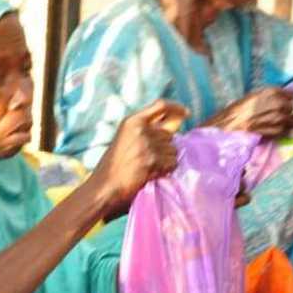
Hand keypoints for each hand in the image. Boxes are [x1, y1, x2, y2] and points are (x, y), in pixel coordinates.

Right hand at [90, 100, 187, 214]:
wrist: (105, 187)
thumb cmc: (115, 167)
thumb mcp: (125, 138)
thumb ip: (146, 130)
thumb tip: (177, 123)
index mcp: (132, 121)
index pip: (161, 105)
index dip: (176, 108)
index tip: (186, 113)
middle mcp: (141, 129)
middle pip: (170, 133)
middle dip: (166, 147)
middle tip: (151, 160)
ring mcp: (147, 144)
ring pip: (173, 149)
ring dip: (166, 160)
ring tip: (149, 168)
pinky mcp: (153, 159)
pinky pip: (173, 163)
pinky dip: (166, 170)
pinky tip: (152, 174)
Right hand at [206, 87, 292, 136]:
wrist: (231, 123)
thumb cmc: (240, 109)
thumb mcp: (256, 96)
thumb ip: (271, 97)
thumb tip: (286, 101)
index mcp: (272, 92)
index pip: (292, 95)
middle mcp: (277, 103)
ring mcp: (277, 118)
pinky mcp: (275, 130)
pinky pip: (286, 131)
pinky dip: (287, 131)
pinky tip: (286, 131)